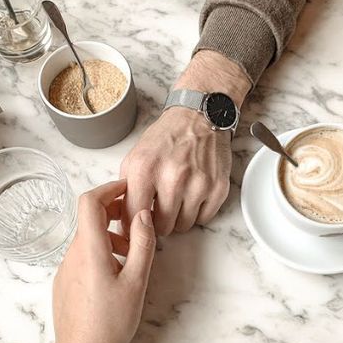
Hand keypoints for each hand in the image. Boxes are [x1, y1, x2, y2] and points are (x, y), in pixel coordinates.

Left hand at [48, 180, 155, 342]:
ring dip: (109, 235)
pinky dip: (101, 251)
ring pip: (87, 237)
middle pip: (89, 218)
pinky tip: (117, 273)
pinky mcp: (65, 281)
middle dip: (114, 212)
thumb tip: (143, 214)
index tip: (129, 189)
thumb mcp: (136, 281)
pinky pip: (83, 255)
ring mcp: (66, 268)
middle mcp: (72, 254)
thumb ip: (141, 244)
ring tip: (132, 254)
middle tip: (138, 223)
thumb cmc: (111, 323)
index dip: (109, 189)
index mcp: (89, 249)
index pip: (90, 202)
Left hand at [121, 51, 250, 234]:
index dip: (134, 225)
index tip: (137, 225)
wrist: (199, 116)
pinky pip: (203, 219)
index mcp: (145, 170)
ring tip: (178, 199)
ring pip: (183, 226)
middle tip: (160, 208)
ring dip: (179, 218)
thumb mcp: (135, 157)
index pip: (134, 217)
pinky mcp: (218, 188)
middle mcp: (172, 178)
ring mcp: (198, 184)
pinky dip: (197, 213)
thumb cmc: (167, 137)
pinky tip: (193, 196)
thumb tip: (124, 223)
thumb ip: (126, 190)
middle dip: (159, 221)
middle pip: (161, 227)